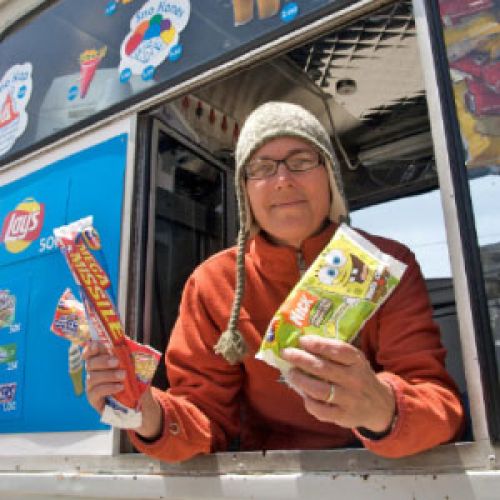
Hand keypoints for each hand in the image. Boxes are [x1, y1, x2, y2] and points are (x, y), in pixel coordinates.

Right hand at [82, 341, 162, 438]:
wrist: (141, 403)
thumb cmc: (137, 381)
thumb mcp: (137, 366)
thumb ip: (130, 353)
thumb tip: (126, 340)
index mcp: (103, 360)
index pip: (91, 352)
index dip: (90, 348)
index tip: (96, 346)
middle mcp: (94, 372)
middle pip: (90, 363)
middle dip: (103, 361)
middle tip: (117, 362)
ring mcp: (92, 386)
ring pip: (92, 377)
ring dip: (108, 374)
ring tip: (123, 376)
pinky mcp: (93, 399)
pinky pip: (96, 392)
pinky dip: (108, 387)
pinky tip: (119, 387)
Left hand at [280, 335, 395, 433]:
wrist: (379, 405)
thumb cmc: (358, 376)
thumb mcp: (354, 360)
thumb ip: (334, 352)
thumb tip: (302, 343)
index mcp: (357, 361)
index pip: (338, 350)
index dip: (319, 344)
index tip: (302, 340)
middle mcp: (354, 379)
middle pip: (324, 368)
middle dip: (301, 359)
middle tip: (286, 353)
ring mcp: (349, 399)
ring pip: (319, 390)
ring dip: (300, 380)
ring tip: (290, 373)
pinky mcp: (343, 416)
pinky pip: (321, 410)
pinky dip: (308, 401)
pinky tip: (302, 393)